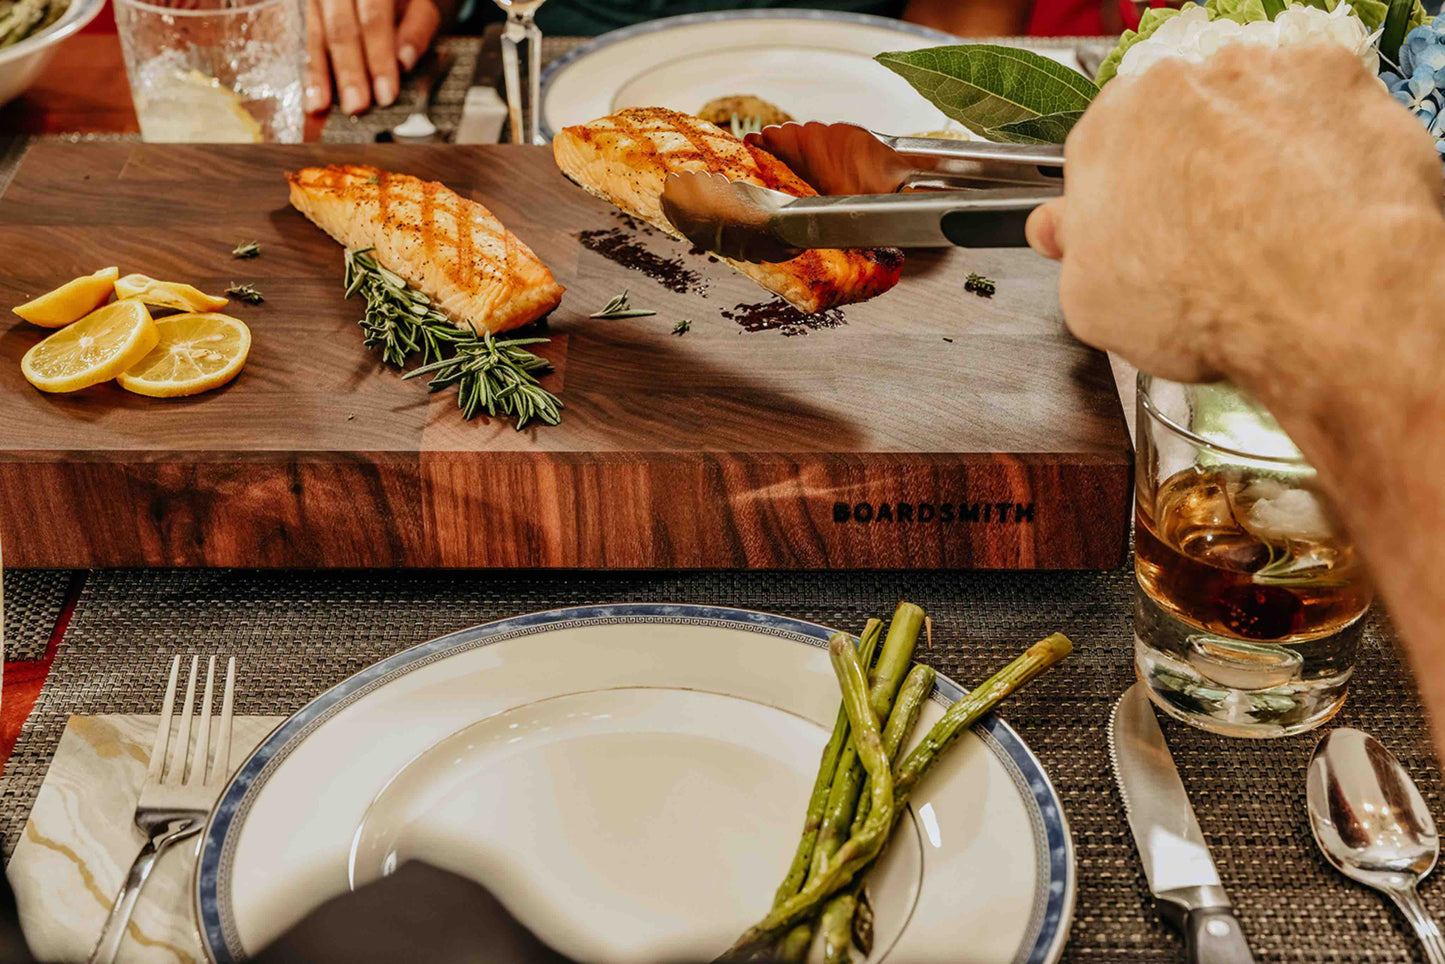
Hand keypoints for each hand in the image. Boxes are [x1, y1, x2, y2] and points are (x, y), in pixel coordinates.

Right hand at [306, 0, 446, 114]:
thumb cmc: (401, 0)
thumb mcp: (419, 6)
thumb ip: (416, 30)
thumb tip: (404, 62)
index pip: (374, 19)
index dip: (379, 59)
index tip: (386, 95)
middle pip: (340, 30)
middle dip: (349, 71)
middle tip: (356, 106)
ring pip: (314, 35)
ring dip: (318, 74)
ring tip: (319, 106)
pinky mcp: (302, 10)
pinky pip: (301, 42)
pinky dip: (308, 71)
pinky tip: (309, 96)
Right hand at [1025, 45, 1443, 383]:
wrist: (1320, 291)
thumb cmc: (1202, 301)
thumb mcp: (1093, 304)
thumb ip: (1070, 252)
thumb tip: (1058, 230)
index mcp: (1103, 135)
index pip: (1105, 155)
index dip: (1125, 200)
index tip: (1144, 231)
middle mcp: (1172, 87)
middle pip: (1175, 123)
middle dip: (1188, 169)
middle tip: (1211, 235)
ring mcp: (1254, 72)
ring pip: (1246, 108)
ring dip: (1253, 150)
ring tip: (1272, 224)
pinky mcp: (1329, 74)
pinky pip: (1316, 101)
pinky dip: (1317, 140)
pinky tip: (1317, 198)